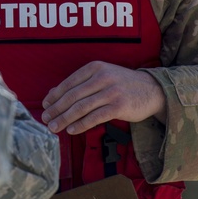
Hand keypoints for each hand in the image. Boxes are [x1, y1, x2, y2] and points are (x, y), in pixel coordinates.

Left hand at [41, 60, 165, 134]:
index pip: (69, 83)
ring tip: (54, 127)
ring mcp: (111, 91)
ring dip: (64, 119)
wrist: (152, 89)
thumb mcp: (102, 76)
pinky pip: (95, 117)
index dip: (54, 96)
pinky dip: (81, 124)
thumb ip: (81, 83)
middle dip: (56, 109)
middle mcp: (102, 77)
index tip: (45, 105)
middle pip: (72, 96)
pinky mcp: (119, 106)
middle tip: (45, 119)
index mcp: (95, 68)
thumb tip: (54, 93)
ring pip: (81, 107)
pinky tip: (71, 130)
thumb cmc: (122, 84)